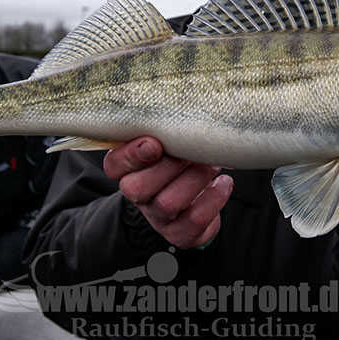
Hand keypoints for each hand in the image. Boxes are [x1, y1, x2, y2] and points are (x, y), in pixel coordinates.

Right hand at [103, 137, 233, 249]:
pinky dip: (213, 200)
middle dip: (167, 167)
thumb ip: (166, 129)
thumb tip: (184, 106)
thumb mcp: (167, 143)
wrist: (192, 200)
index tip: (154, 143)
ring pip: (167, 203)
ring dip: (195, 180)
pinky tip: (224, 183)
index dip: (131, 155)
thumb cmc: (178, 160)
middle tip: (189, 153)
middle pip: (137, 188)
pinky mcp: (180, 233)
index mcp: (127, 171)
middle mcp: (138, 196)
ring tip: (213, 165)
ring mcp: (158, 218)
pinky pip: (194, 221)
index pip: (114, 166)